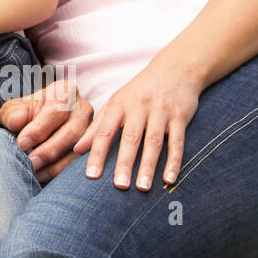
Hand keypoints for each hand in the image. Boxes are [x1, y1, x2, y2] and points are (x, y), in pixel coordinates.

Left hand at [0, 78, 93, 183]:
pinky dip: (63, 173)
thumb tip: (18, 121)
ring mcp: (91, 129)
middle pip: (72, 131)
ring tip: (36, 174)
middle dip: (50, 149)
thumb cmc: (24, 114)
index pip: (56, 110)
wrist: (35, 125)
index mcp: (65, 91)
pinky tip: (46, 179)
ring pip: (80, 150)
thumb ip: (13, 112)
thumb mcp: (15, 109)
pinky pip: (81, 164)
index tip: (21, 143)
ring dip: (57, 165)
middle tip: (30, 162)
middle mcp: (83, 108)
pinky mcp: (92, 149)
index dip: (39, 128)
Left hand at [73, 63, 199, 191]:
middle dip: (124, 163)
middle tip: (119, 186)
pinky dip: (174, 161)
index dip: (97, 153)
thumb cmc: (139, 92)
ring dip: (148, 166)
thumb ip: (97, 127)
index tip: (91, 176)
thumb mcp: (116, 103)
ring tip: (142, 188)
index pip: (104, 131)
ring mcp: (160, 111)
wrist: (174, 70)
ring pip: (154, 141)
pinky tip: (169, 180)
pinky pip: (177, 142)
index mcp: (119, 104)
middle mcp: (138, 107)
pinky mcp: (180, 117)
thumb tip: (77, 150)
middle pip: (130, 138)